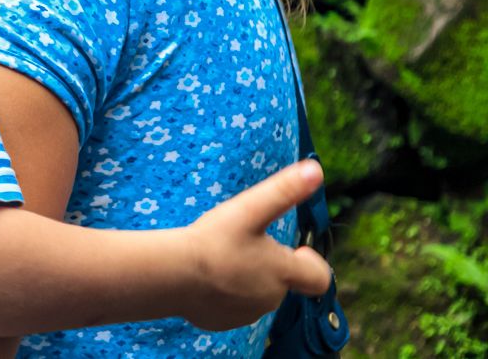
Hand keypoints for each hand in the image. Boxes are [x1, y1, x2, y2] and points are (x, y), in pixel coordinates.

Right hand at [178, 160, 331, 331]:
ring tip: (219, 259)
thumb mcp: (249, 209)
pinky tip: (204, 278)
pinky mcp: (222, 322)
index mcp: (283, 273)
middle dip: (267, 264)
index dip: (311, 263)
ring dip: (245, 279)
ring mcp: (247, 313)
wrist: (172, 275)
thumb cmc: (212, 241)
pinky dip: (223, 294)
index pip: (320, 278)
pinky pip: (230, 307)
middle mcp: (272, 298)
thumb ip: (284, 190)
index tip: (293, 248)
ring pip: (254, 294)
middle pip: (281, 282)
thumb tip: (316, 169)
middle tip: (238, 244)